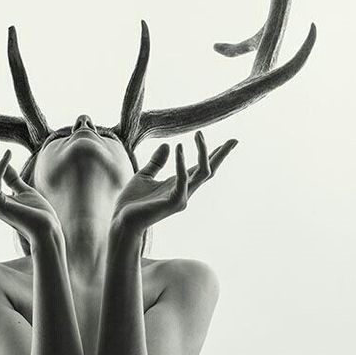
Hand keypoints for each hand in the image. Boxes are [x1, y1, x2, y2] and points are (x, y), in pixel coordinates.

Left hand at [111, 131, 237, 235]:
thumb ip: (157, 162)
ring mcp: (182, 198)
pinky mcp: (173, 202)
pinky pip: (182, 179)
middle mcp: (185, 191)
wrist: (121, 220)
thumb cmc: (132, 202)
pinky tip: (178, 147)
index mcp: (178, 185)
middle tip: (234, 140)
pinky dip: (181, 162)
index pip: (201, 168)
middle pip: (209, 171)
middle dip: (221, 155)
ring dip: (203, 153)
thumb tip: (167, 145)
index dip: (214, 155)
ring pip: (202, 173)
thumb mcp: (144, 176)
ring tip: (198, 134)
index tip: (229, 142)